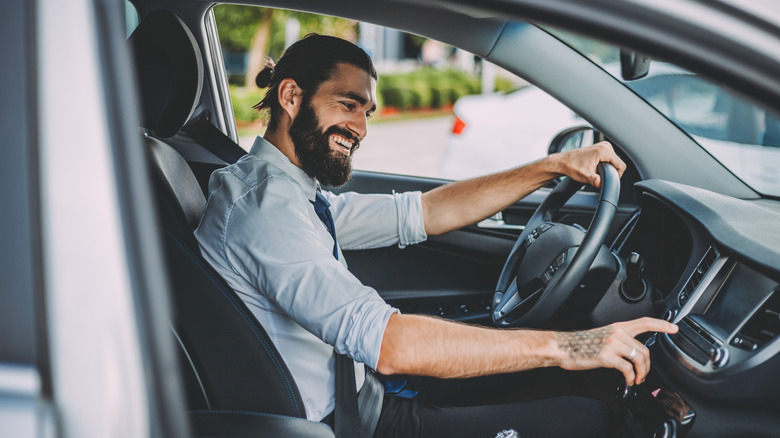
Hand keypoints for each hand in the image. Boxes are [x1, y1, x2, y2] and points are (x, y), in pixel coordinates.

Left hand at [550, 141, 626, 187]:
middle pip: (618, 163)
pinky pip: (610, 158)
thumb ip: (594, 180)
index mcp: (603, 150)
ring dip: (609, 168)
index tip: (607, 179)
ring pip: (615, 161)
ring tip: (596, 170)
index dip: (616, 175)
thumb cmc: (572, 167)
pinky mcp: (601, 147)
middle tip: (599, 174)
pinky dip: (606, 164)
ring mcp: (603, 145)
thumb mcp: (584, 176)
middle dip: (611, 171)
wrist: (563, 162)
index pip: (621, 165)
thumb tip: (599, 183)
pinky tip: (596, 166)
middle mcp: (605, 145)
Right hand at [554, 317, 677, 385]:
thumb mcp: (603, 336)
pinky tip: (628, 380)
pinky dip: (631, 377)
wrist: (564, 347)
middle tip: (643, 374)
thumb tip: (633, 352)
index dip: (661, 325)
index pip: (644, 322)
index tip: (674, 328)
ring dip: (641, 373)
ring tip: (637, 379)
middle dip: (648, 366)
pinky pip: (627, 369)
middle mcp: (617, 333)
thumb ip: (619, 340)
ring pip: (639, 359)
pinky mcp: (606, 356)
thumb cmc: (581, 344)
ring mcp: (612, 344)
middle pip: (644, 349)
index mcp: (618, 327)